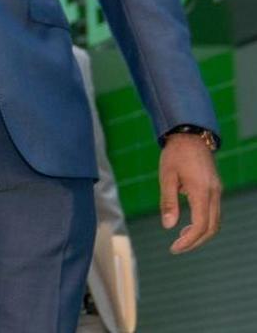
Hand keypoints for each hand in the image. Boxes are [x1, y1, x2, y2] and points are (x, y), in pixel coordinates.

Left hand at [159, 134, 221, 252]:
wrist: (190, 135)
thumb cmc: (175, 154)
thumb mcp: (166, 177)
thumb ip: (168, 202)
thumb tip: (168, 226)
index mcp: (202, 191)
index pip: (200, 225)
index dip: (188, 240)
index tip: (174, 248)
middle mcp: (214, 193)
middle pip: (211, 227)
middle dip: (195, 241)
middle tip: (177, 248)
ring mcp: (217, 191)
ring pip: (215, 221)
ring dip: (200, 233)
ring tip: (181, 238)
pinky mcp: (216, 188)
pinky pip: (214, 212)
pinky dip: (204, 222)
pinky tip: (188, 224)